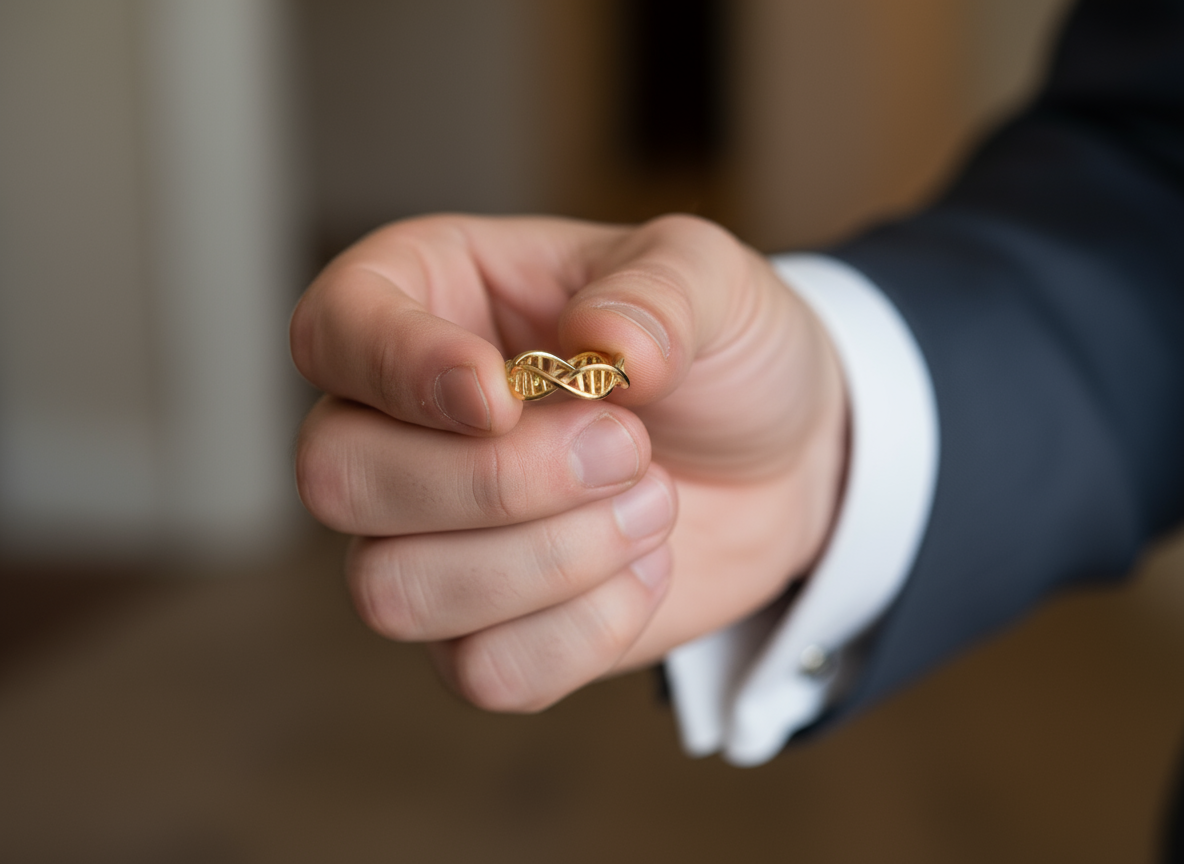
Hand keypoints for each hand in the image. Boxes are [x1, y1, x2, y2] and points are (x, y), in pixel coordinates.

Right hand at [290, 214, 847, 710]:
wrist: (781, 459)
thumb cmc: (718, 349)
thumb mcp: (713, 278)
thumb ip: (660, 290)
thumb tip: (598, 345)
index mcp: (429, 299)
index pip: (332, 331)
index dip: (396, 369)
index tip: (499, 398)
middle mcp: (399, 422)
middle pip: (336, 479)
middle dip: (496, 482)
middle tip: (626, 447)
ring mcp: (428, 537)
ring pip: (392, 591)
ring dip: (549, 560)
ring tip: (653, 502)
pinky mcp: (480, 631)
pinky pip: (480, 672)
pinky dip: (582, 632)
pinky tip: (646, 570)